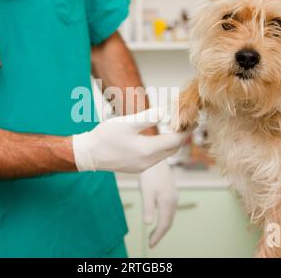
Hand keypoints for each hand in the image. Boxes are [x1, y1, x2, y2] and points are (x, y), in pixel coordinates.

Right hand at [72, 108, 188, 173]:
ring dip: (172, 143)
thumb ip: (148, 117)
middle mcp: (148, 162)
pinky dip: (162, 148)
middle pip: (173, 149)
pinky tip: (159, 139)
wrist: (88, 154)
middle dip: (182, 136)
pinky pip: (156, 158)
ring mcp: (142, 167)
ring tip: (175, 128)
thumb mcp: (127, 122)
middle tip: (187, 122)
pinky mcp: (136, 168)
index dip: (186, 130)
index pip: (176, 141)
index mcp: (148, 150)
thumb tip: (166, 112)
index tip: (193, 120)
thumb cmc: (105, 136)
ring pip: (165, 155)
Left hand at [140, 160, 177, 247]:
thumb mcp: (146, 191)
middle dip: (161, 233)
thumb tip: (148, 224)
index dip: (158, 236)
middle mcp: (173, 200)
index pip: (165, 224)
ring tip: (154, 233)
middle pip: (169, 221)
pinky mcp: (171, 191)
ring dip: (163, 225)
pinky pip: (169, 209)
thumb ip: (148, 207)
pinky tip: (158, 217)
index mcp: (168, 202)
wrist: (157, 158)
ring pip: (170, 215)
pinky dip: (164, 217)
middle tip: (152, 242)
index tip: (151, 244)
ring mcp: (174, 195)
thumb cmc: (150, 174)